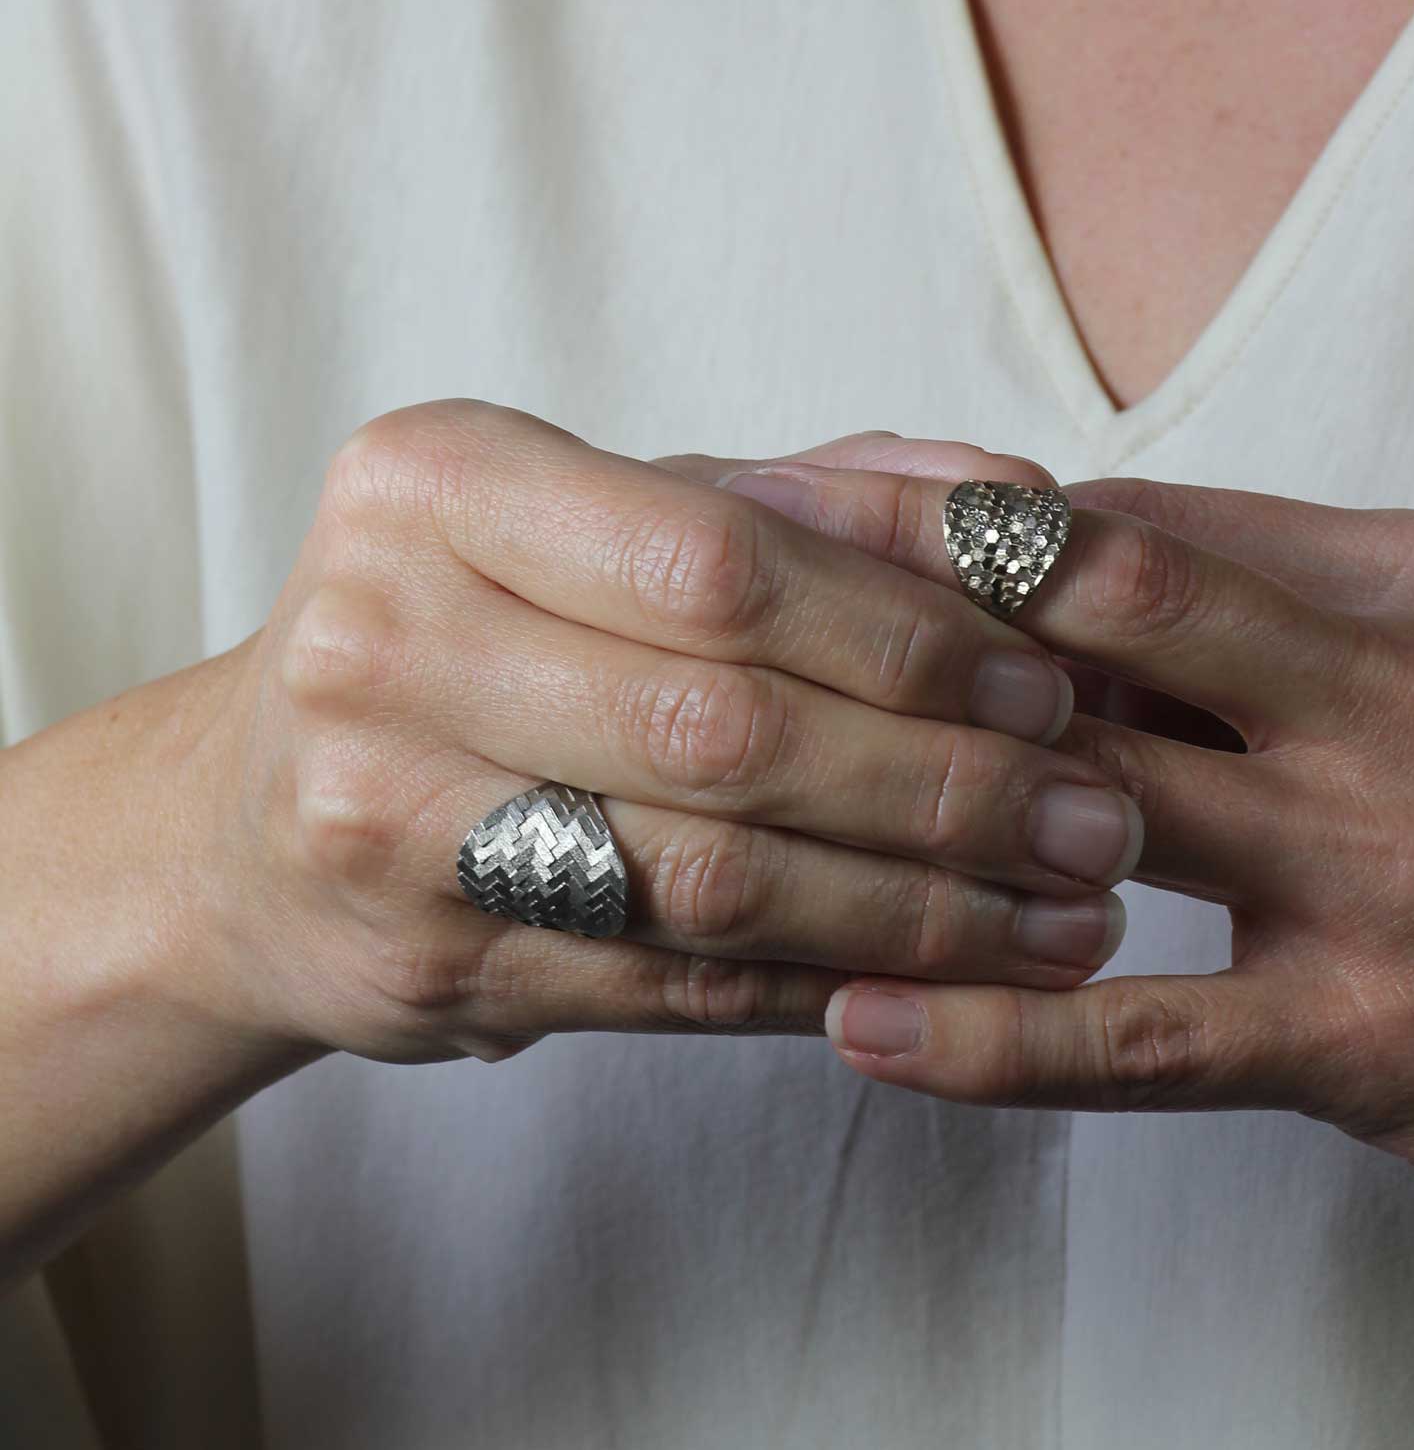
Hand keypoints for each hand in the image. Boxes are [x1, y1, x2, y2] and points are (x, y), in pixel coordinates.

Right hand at [191, 402, 1148, 1066]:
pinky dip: (838, 983)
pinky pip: (676, 986)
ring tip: (1066, 910)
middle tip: (1100, 820)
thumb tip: (1025, 510)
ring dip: (921, 906)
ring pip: (712, 880)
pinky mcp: (422, 963)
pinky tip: (952, 976)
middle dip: (946, 785)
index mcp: (434, 484)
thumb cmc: (477, 633)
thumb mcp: (603, 523)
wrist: (256, 818)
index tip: (1051, 684)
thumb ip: (807, 500)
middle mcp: (381, 637)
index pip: (716, 557)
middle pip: (724, 727)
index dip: (908, 631)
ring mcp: (382, 815)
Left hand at [701, 446, 1413, 1204]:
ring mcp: (1381, 873)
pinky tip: (854, 1015)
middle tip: (720, 614)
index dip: (947, 525)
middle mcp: (1399, 706)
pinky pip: (1139, 1035)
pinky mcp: (1364, 1038)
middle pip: (1089, 632)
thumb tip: (1037, 526)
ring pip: (1088, 818)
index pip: (1130, 534)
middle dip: (893, 616)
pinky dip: (986, 1034)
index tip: (809, 526)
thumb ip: (1253, 581)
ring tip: (736, 809)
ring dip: (901, 810)